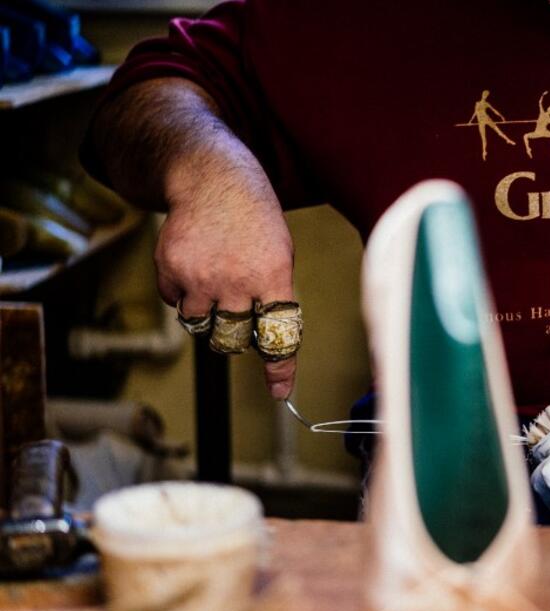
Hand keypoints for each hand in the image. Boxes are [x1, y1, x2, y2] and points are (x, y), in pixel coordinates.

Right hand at [156, 158, 297, 398]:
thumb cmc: (254, 222)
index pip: (279, 333)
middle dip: (236, 337)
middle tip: (237, 312)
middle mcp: (235, 280)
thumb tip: (270, 342)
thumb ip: (274, 295)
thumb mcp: (280, 253)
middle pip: (233, 340)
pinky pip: (175, 304)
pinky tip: (195, 267)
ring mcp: (199, 276)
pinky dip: (184, 294)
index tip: (280, 391)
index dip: (280, 367)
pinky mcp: (170, 269)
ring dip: (208, 317)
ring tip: (216, 284)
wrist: (212, 181)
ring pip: (201, 326)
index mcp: (273, 276)